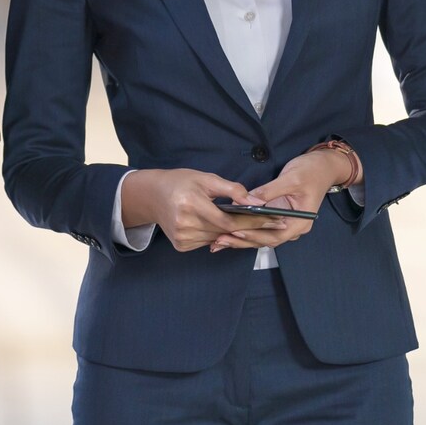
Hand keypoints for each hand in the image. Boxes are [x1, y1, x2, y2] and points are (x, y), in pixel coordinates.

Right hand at [120, 169, 277, 252]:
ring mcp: (182, 237)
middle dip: (247, 226)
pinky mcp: (181, 246)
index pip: (228, 219)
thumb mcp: (206, 179)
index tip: (272, 221)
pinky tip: (214, 225)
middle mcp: (184, 223)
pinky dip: (215, 235)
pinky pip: (207, 242)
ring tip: (243, 222)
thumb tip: (257, 202)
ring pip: (218, 238)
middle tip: (269, 223)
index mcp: (191, 203)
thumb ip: (232, 189)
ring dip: (230, 231)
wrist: (153, 195)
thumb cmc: (181, 182)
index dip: (251, 222)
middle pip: (225, 231)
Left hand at [208, 152, 342, 252]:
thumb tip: (248, 200)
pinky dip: (246, 229)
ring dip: (242, 239)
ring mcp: (284, 223)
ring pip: (261, 236)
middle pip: (266, 240)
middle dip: (243, 241)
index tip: (236, 231)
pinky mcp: (277, 216)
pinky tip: (229, 230)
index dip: (255, 235)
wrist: (323, 166)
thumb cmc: (311, 172)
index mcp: (300, 222)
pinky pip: (260, 227)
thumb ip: (270, 191)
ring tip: (219, 240)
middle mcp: (292, 227)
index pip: (275, 235)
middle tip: (220, 240)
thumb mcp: (291, 179)